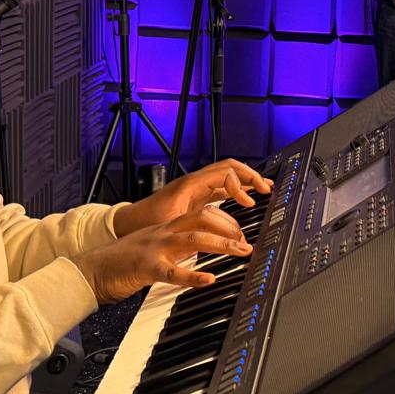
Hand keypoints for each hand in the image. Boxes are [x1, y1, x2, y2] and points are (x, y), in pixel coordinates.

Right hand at [74, 206, 250, 304]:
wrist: (91, 269)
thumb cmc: (124, 261)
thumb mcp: (157, 246)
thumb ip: (179, 245)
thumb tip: (205, 247)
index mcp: (168, 227)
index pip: (203, 212)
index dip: (227, 219)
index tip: (243, 231)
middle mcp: (164, 232)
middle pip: (203, 218)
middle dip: (230, 227)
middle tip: (248, 242)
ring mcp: (155, 247)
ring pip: (193, 238)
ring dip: (221, 244)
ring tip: (241, 251)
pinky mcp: (145, 268)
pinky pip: (171, 271)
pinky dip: (192, 276)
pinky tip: (209, 280)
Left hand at [113, 158, 270, 237]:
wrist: (127, 224)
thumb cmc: (144, 223)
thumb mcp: (171, 223)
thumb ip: (195, 222)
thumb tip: (219, 226)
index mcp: (190, 184)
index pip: (225, 172)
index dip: (241, 185)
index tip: (250, 202)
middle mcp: (195, 181)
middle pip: (230, 167)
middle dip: (251, 176)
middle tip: (267, 188)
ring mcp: (196, 187)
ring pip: (226, 174)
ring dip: (245, 180)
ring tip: (263, 189)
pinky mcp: (195, 195)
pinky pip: (221, 185)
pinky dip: (236, 189)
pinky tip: (245, 197)